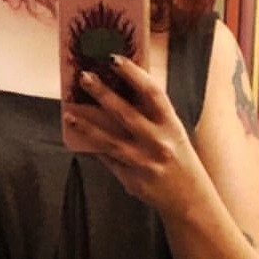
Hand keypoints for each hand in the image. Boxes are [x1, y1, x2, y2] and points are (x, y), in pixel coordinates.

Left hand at [62, 58, 200, 208]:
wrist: (189, 198)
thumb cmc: (179, 159)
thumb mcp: (173, 132)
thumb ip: (151, 114)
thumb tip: (120, 89)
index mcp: (171, 125)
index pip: (152, 93)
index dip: (133, 73)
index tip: (114, 59)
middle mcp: (159, 142)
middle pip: (126, 113)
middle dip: (102, 93)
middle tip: (84, 77)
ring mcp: (144, 162)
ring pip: (109, 141)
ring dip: (87, 125)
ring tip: (69, 113)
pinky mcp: (132, 179)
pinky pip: (108, 160)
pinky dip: (92, 147)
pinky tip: (78, 136)